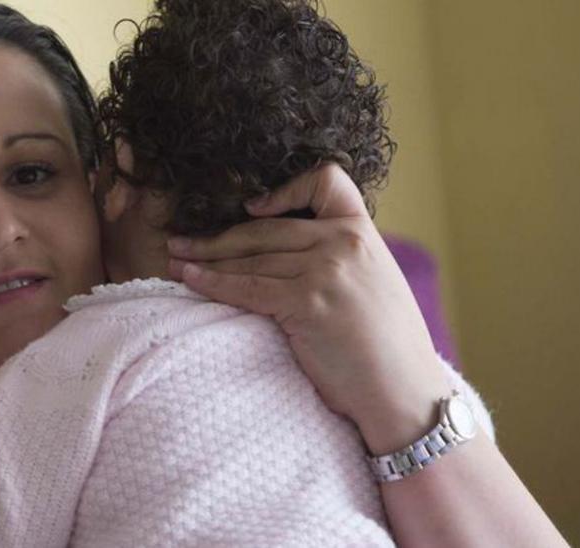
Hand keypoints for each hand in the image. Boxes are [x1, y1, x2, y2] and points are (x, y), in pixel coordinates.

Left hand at [167, 164, 450, 452]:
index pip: (327, 181)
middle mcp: (344, 243)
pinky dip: (212, 283)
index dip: (285, 189)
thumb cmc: (388, 348)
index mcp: (363, 232)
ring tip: (174, 259)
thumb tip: (294, 255)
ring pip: (250, 257)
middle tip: (180, 240)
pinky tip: (190, 280)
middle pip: (266, 228)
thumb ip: (343, 259)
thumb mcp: (375, 284)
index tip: (252, 208)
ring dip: (204, 258)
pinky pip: (247, 287)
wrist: (404, 391)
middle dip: (217, 236)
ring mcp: (325, 271)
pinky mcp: (306, 303)